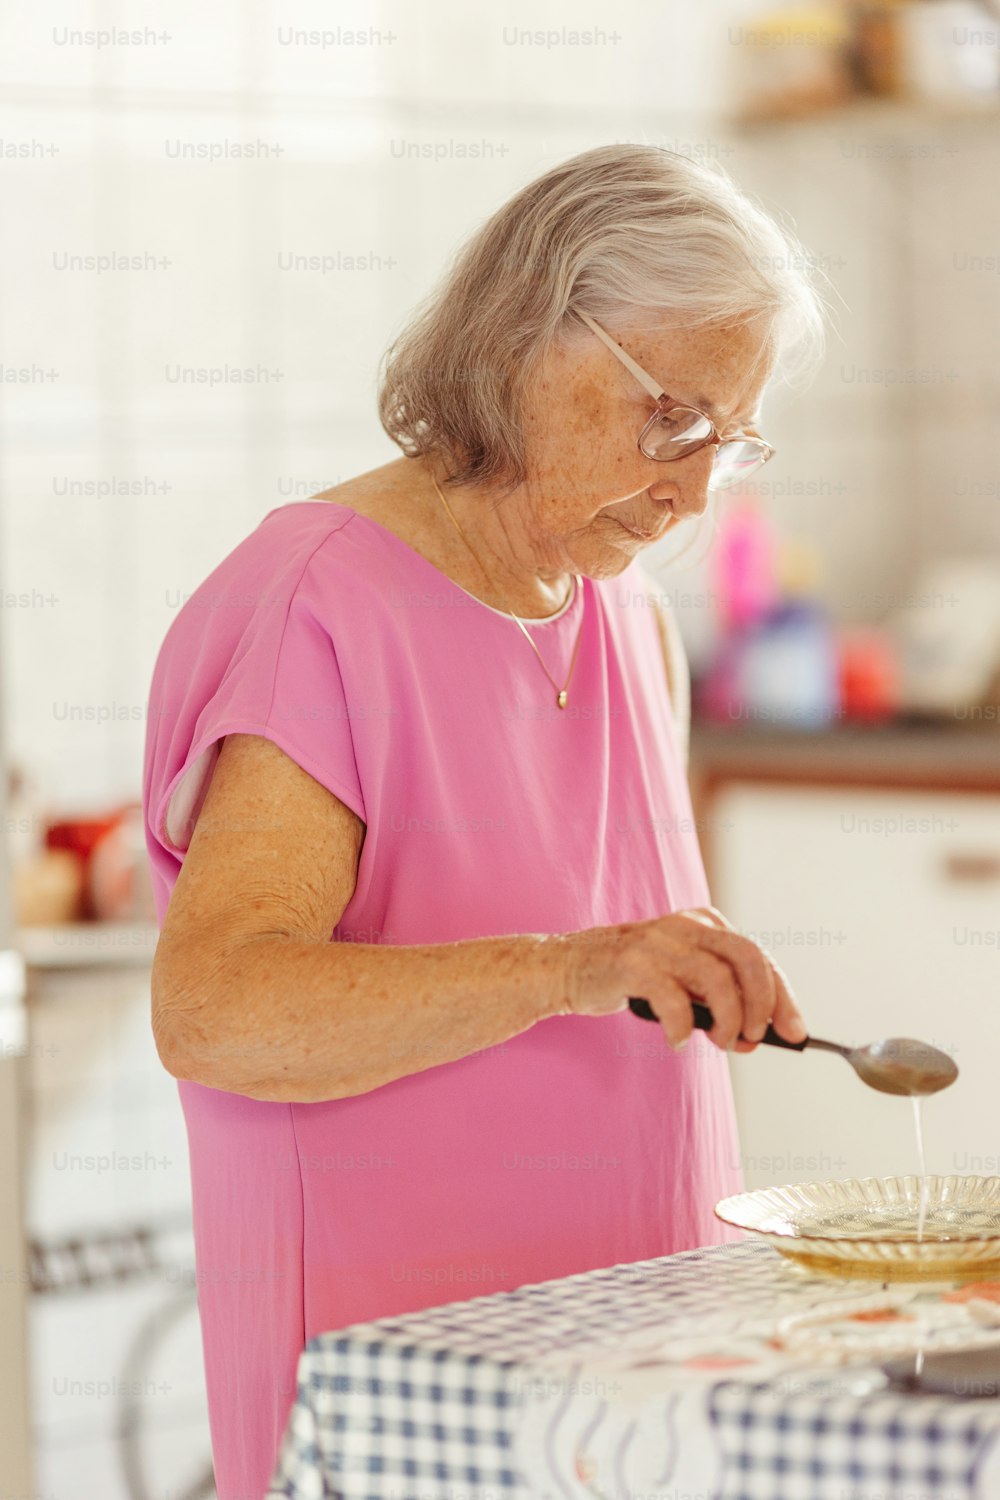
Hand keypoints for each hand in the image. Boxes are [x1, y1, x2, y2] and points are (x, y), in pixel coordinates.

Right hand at [561, 905, 806, 1051]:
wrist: (568, 967)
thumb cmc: (632, 978)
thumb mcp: (682, 980)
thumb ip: (717, 1000)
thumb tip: (756, 1035)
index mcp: (705, 924)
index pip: (759, 957)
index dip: (783, 997)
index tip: (796, 1033)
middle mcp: (687, 926)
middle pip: (748, 959)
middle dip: (763, 1005)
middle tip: (757, 1039)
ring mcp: (659, 942)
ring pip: (718, 980)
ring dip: (729, 1021)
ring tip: (721, 1043)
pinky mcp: (633, 963)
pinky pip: (674, 1000)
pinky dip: (682, 1029)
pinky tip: (677, 1041)